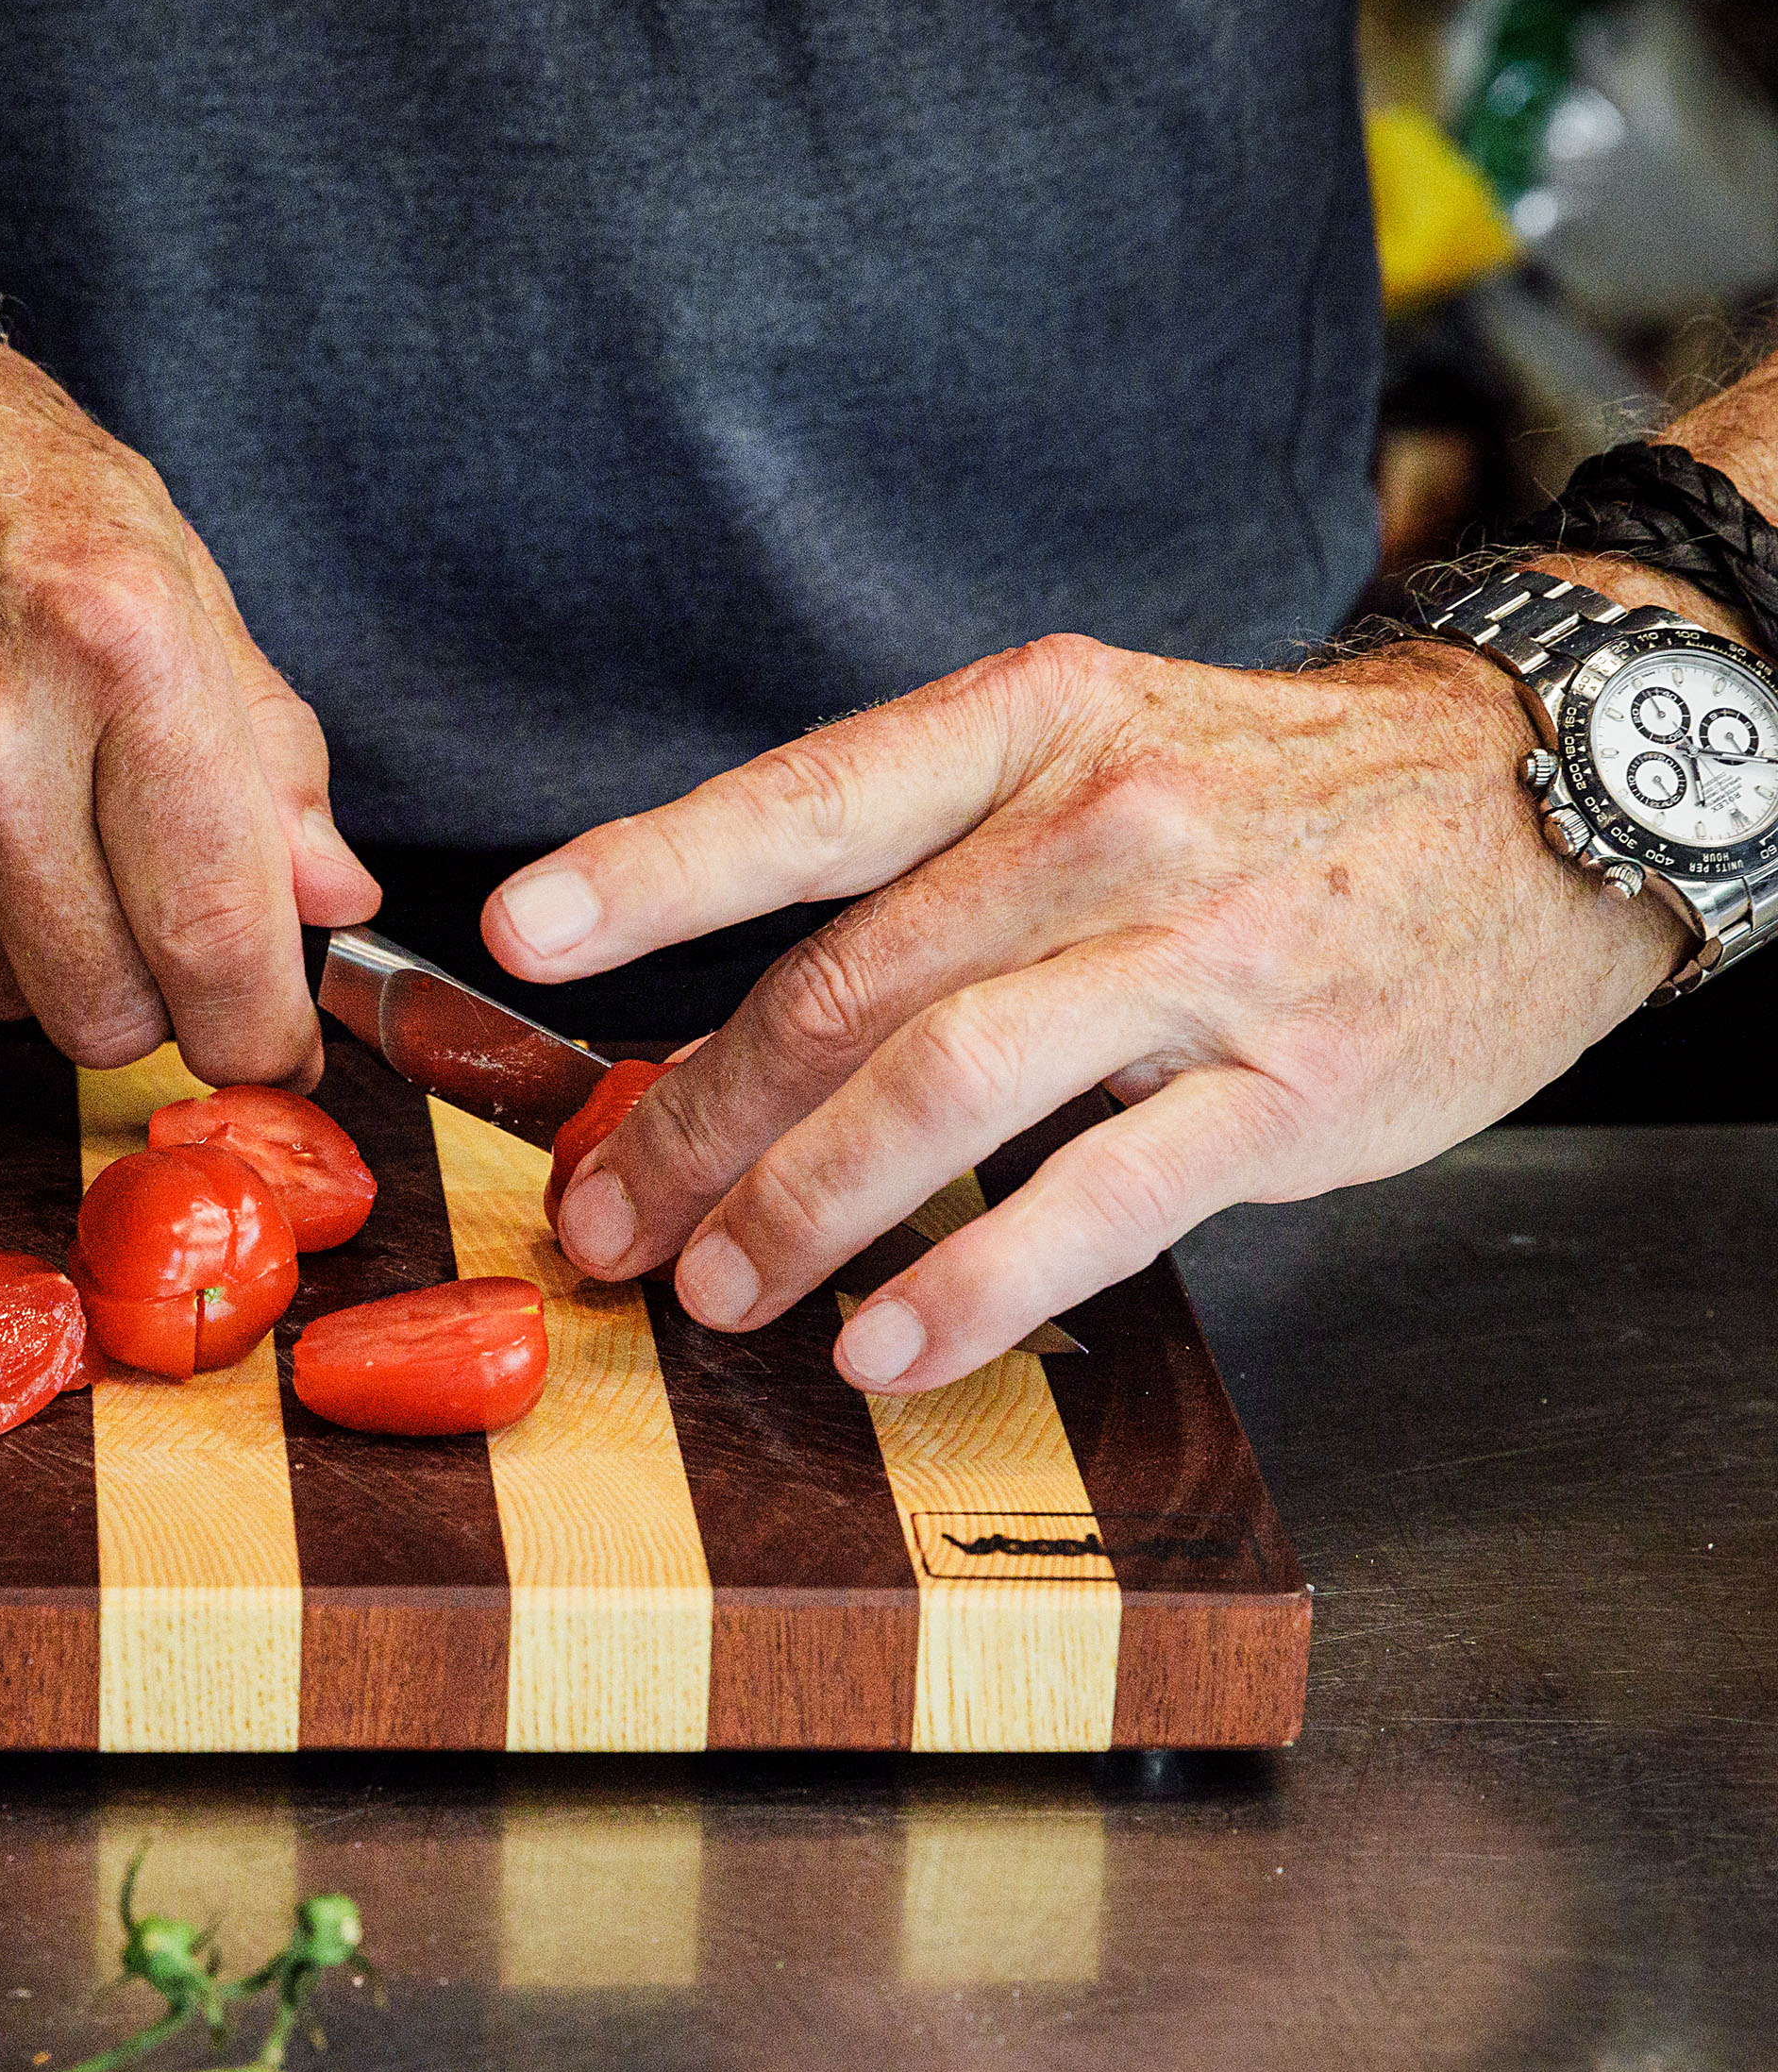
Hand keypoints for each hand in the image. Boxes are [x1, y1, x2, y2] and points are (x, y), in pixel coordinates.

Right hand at [0, 281, 378, 1081]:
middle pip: (106, 1010)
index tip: (277, 1048)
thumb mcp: (156, 547)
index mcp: (112, 637)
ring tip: (2, 803)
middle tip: (136, 904)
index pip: (216, 930)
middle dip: (146, 989)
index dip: (261, 1027)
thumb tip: (331, 896)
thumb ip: (260, 739)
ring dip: (25, 944)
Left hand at [480, 633, 1684, 1391]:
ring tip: (714, 1289)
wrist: (1543, 797)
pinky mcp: (1285, 1090)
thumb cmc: (1269, 795)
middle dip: (692, 1116)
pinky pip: (1097, 1203)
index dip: (652, 869)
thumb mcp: (1088, 753)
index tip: (526, 934)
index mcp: (1028, 726)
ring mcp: (1199, 961)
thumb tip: (729, 1009)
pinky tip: (881, 1344)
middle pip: (845, 983)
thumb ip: (921, 865)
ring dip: (801, 1206)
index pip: (807, 800)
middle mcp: (1103, 827)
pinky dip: (969, 1283)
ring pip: (946, 1090)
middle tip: (604, 1210)